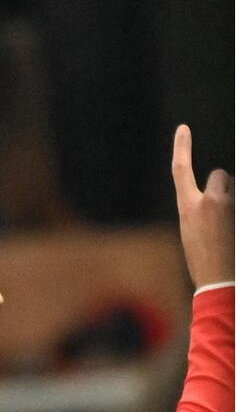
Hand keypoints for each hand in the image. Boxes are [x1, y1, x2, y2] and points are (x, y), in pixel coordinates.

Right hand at [171, 125, 234, 287]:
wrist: (219, 282)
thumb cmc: (203, 261)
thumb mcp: (191, 233)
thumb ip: (199, 211)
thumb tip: (212, 199)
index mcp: (188, 207)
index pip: (181, 169)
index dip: (181, 147)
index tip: (183, 129)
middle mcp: (208, 201)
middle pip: (220, 176)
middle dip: (224, 187)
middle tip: (225, 211)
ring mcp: (228, 206)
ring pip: (233, 190)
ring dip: (234, 202)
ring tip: (230, 228)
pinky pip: (235, 204)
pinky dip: (234, 217)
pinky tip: (230, 232)